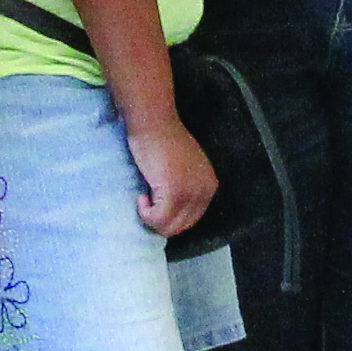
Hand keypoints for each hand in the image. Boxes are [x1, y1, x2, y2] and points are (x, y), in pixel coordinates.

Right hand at [122, 111, 215, 240]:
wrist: (154, 123)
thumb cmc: (162, 140)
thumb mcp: (184, 168)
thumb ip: (186, 187)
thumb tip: (172, 213)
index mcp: (210, 186)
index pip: (191, 219)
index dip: (171, 219)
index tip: (155, 207)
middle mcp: (205, 191)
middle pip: (181, 226)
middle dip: (161, 222)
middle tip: (147, 206)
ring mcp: (190, 193)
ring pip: (169, 226)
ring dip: (151, 219)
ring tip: (144, 199)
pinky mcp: (173, 193)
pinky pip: (157, 219)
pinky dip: (145, 214)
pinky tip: (141, 197)